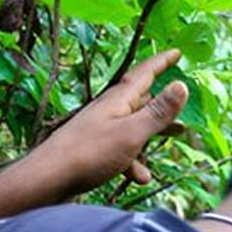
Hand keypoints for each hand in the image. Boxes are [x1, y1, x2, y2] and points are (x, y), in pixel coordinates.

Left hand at [21, 49, 189, 201]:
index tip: (176, 52)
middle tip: (182, 98)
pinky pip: (123, 150)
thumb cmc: (89, 153)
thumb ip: (158, 112)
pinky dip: (135, 161)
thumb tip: (182, 85)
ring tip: (176, 135)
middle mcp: (109, 110)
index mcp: (118, 100)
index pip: (144, 74)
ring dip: (155, 130)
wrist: (49, 179)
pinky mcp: (95, 150)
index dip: (162, 62)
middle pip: (142, 99)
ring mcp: (101, 130)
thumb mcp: (131, 133)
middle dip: (163, 100)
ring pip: (135, 125)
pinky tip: (141, 177)